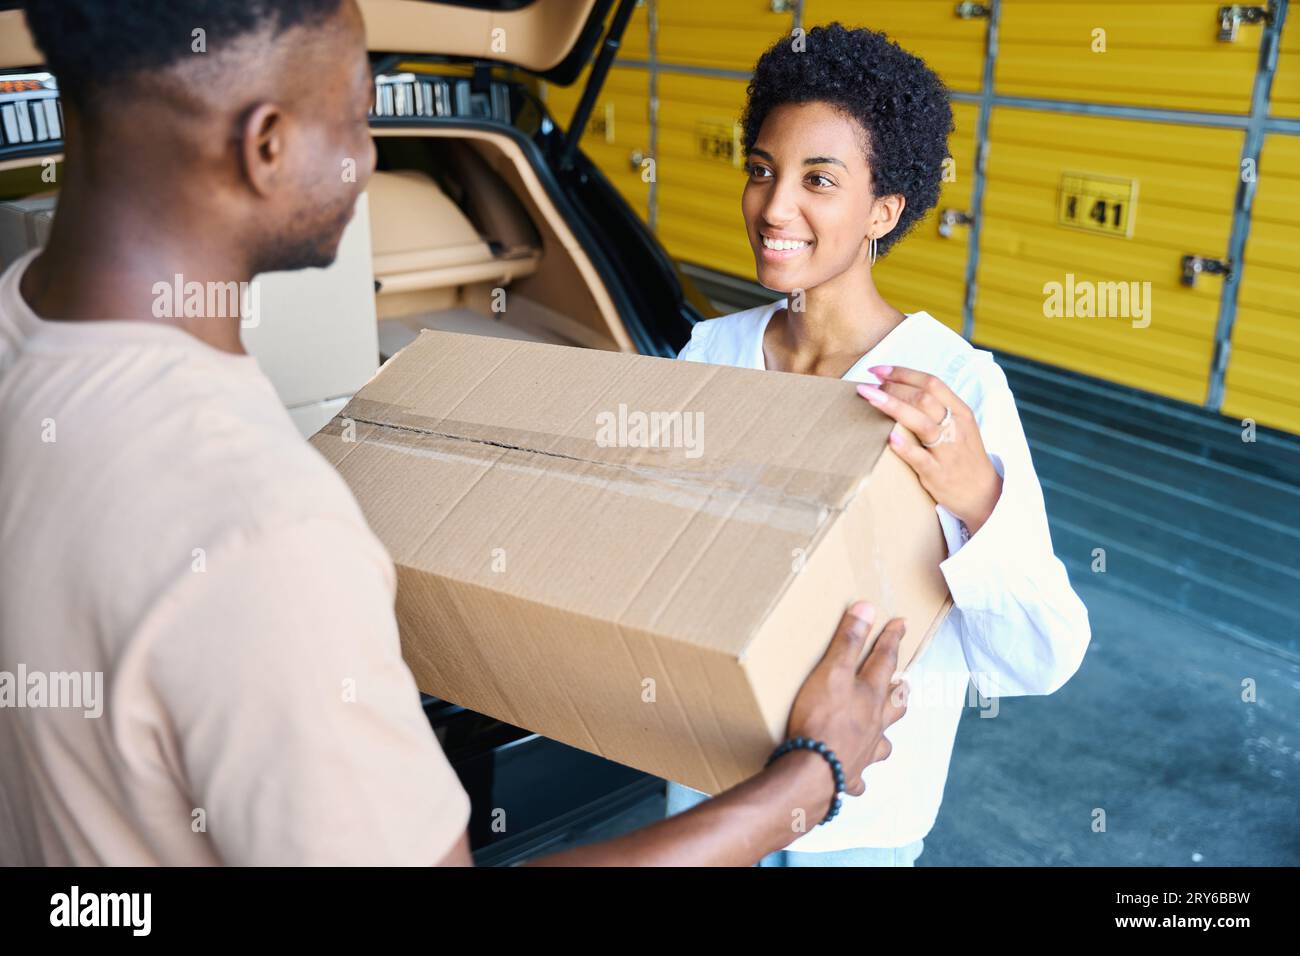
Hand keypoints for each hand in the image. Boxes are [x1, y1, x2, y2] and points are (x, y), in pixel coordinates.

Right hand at [786, 602, 908, 797]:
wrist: (813, 770)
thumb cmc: (822, 718)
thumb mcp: (832, 670)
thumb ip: (849, 641)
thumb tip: (867, 607)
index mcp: (870, 695)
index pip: (885, 661)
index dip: (892, 640)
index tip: (901, 624)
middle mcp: (873, 723)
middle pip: (894, 704)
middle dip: (899, 690)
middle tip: (905, 682)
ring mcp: (864, 751)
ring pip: (883, 741)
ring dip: (886, 732)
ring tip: (885, 727)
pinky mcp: (849, 776)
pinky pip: (858, 778)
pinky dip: (859, 776)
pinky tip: (857, 778)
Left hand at [857, 366, 1002, 533]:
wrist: (983, 493)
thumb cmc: (964, 456)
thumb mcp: (960, 426)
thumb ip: (937, 408)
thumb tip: (901, 389)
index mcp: (961, 412)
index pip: (932, 383)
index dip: (903, 373)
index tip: (878, 370)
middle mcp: (956, 427)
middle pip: (924, 398)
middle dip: (893, 387)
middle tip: (868, 385)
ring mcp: (947, 451)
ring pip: (921, 423)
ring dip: (892, 406)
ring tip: (869, 397)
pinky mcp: (938, 473)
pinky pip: (920, 458)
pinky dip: (904, 447)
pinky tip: (888, 437)